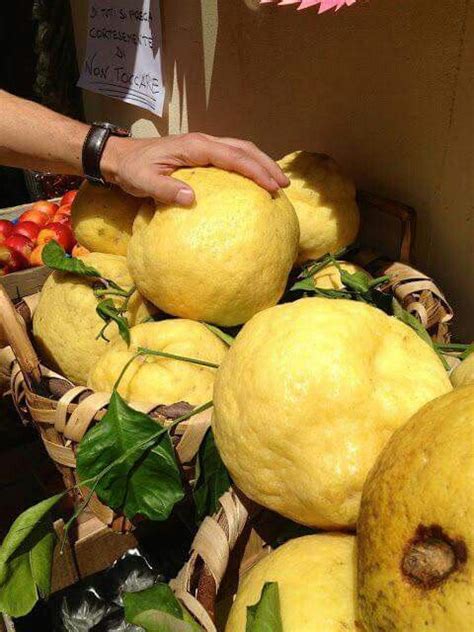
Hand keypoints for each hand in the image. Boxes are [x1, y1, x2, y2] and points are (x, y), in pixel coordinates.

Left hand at [101, 132, 288, 204]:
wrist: (120, 157)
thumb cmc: (132, 169)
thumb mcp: (142, 180)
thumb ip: (165, 189)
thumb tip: (191, 199)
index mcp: (195, 147)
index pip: (233, 156)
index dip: (255, 171)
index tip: (271, 186)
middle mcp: (203, 142)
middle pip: (244, 149)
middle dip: (266, 165)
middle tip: (284, 185)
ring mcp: (203, 147)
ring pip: (240, 150)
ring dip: (260, 164)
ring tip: (277, 182)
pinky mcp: (201, 155)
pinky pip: (231, 157)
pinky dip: (248, 166)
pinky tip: (254, 181)